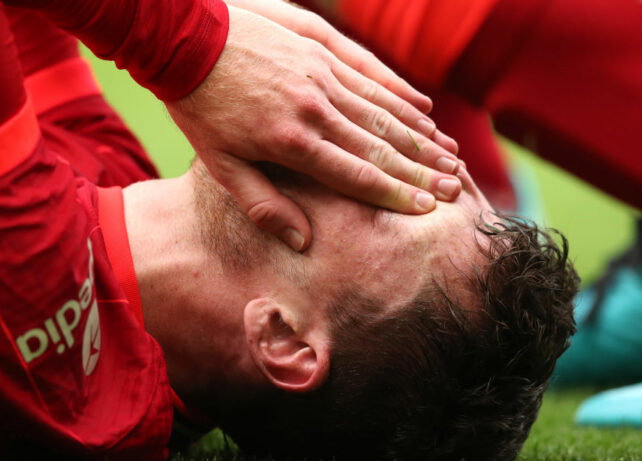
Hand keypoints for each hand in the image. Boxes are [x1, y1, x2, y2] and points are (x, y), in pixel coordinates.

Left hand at [166, 6, 462, 251]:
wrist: (185, 38)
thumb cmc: (201, 108)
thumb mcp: (220, 166)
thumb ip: (264, 204)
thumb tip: (303, 242)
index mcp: (293, 143)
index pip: (357, 175)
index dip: (395, 194)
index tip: (428, 208)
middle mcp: (317, 108)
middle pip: (380, 145)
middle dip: (421, 169)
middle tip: (455, 187)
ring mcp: (321, 74)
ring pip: (383, 111)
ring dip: (419, 135)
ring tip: (450, 155)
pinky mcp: (320, 47)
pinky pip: (370, 73)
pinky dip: (399, 92)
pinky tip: (423, 107)